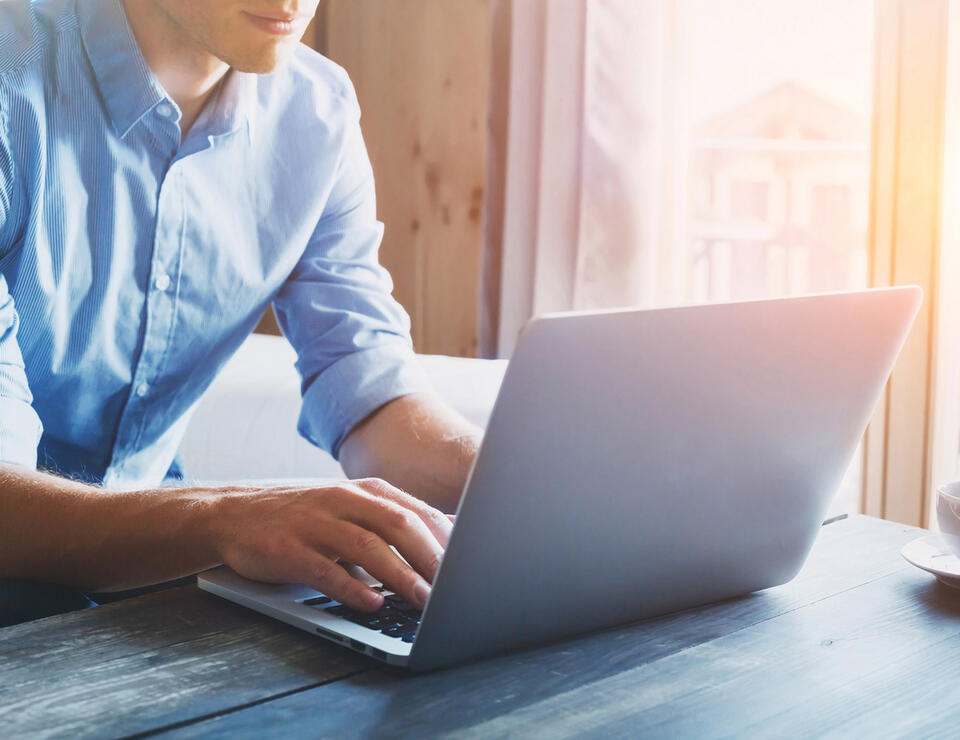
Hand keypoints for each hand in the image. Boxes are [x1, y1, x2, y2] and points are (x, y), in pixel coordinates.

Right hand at [210, 478, 451, 610]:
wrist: (232, 513)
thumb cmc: (302, 515)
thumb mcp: (351, 507)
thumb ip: (394, 517)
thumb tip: (450, 530)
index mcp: (364, 491)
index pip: (416, 511)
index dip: (445, 539)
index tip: (470, 565)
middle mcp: (343, 501)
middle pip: (398, 524)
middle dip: (430, 556)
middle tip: (455, 586)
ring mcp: (316, 523)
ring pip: (367, 547)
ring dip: (400, 575)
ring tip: (423, 600)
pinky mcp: (289, 549)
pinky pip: (326, 569)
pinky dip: (352, 588)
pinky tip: (372, 604)